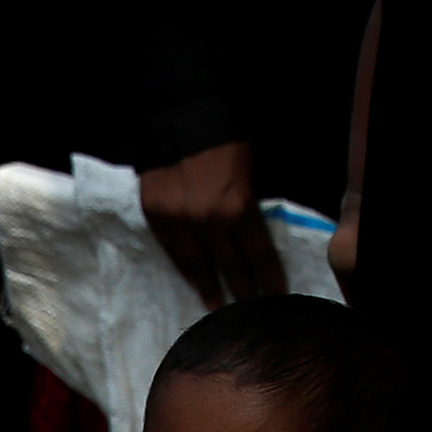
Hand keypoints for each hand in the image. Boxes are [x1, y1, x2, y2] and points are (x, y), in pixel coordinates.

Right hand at [139, 140, 285, 305]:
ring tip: (217, 307)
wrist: (179, 122)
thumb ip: (250, 207)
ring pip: (198, 264)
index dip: (268, 277)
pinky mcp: (156, 218)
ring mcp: (179, 222)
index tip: (275, 295)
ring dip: (210, 287)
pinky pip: (173, 252)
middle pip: (230, 265)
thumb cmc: (224, 144)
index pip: (258, 252)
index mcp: (238, 207)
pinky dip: (186, 269)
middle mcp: (209, 222)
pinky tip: (194, 282)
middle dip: (243, 288)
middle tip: (250, 309)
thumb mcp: (251, 173)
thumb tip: (253, 238)